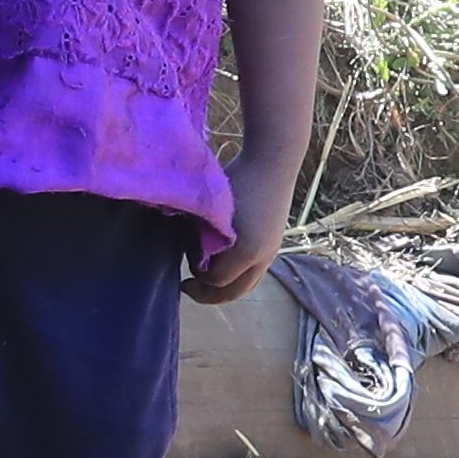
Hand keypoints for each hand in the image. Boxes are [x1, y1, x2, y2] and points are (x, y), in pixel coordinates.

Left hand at [185, 162, 299, 304]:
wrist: (272, 163)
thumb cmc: (238, 179)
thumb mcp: (212, 207)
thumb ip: (198, 232)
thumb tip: (184, 248)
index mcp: (246, 250)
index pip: (216, 280)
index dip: (197, 274)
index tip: (186, 255)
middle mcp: (262, 258)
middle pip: (233, 292)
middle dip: (208, 294)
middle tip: (188, 287)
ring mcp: (271, 253)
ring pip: (247, 286)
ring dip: (224, 288)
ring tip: (205, 280)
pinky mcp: (274, 246)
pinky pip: (255, 274)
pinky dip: (237, 277)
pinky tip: (223, 266)